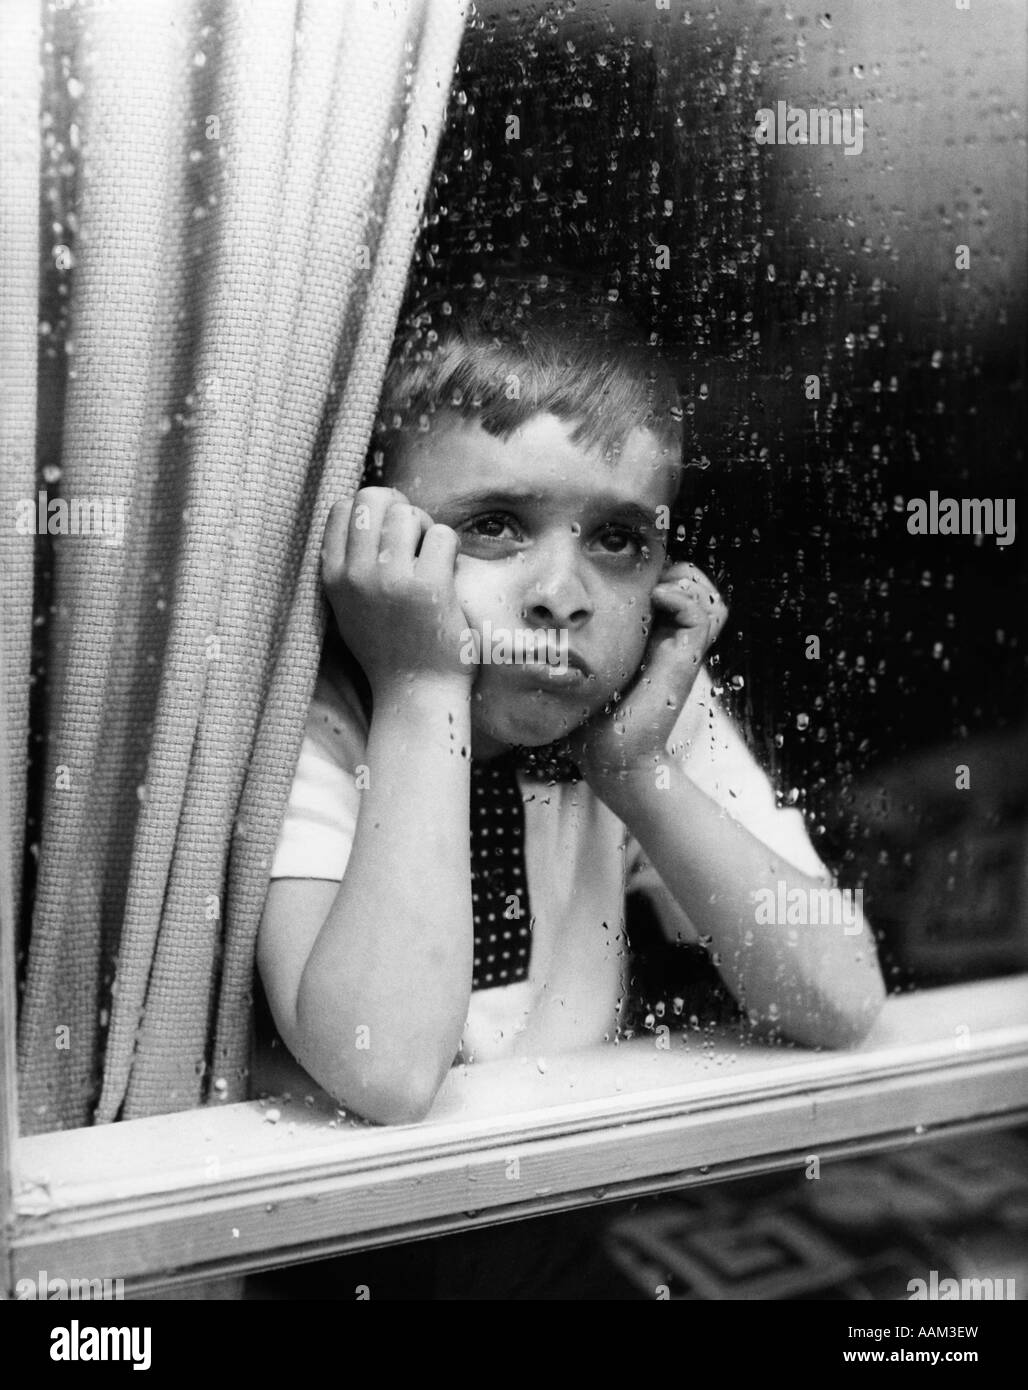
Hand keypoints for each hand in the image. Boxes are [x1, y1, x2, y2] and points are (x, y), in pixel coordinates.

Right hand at [321, 488, 473, 698]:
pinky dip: (450, 549)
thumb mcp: (347, 607)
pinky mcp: (429, 587)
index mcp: (333, 577)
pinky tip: (446, 574)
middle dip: (399, 509)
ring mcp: (392, 580)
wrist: (415, 690)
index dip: (371, 510)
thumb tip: (360, 510)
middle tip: (413, 537)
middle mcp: (357, 575)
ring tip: (430, 557)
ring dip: (426, 528)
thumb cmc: (387, 647)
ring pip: (409, 513)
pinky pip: (442, 535)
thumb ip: (347, 564)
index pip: (342, 508)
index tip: (387, 533)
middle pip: (374, 498)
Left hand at [570, 562, 727, 781]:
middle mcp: (672, 642)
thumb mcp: (581, 669)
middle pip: (698, 587)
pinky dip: (682, 597)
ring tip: (655, 590)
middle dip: (677, 571)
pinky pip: (702, 613)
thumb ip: (576, 644)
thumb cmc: (590, 719)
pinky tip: (657, 599)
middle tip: (646, 581)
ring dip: (684, 581)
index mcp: (653, 639)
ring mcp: (682, 650)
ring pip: (707, 595)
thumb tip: (546, 615)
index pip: (677, 588)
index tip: (626, 574)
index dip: (661, 572)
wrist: (611, 758)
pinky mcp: (686, 659)